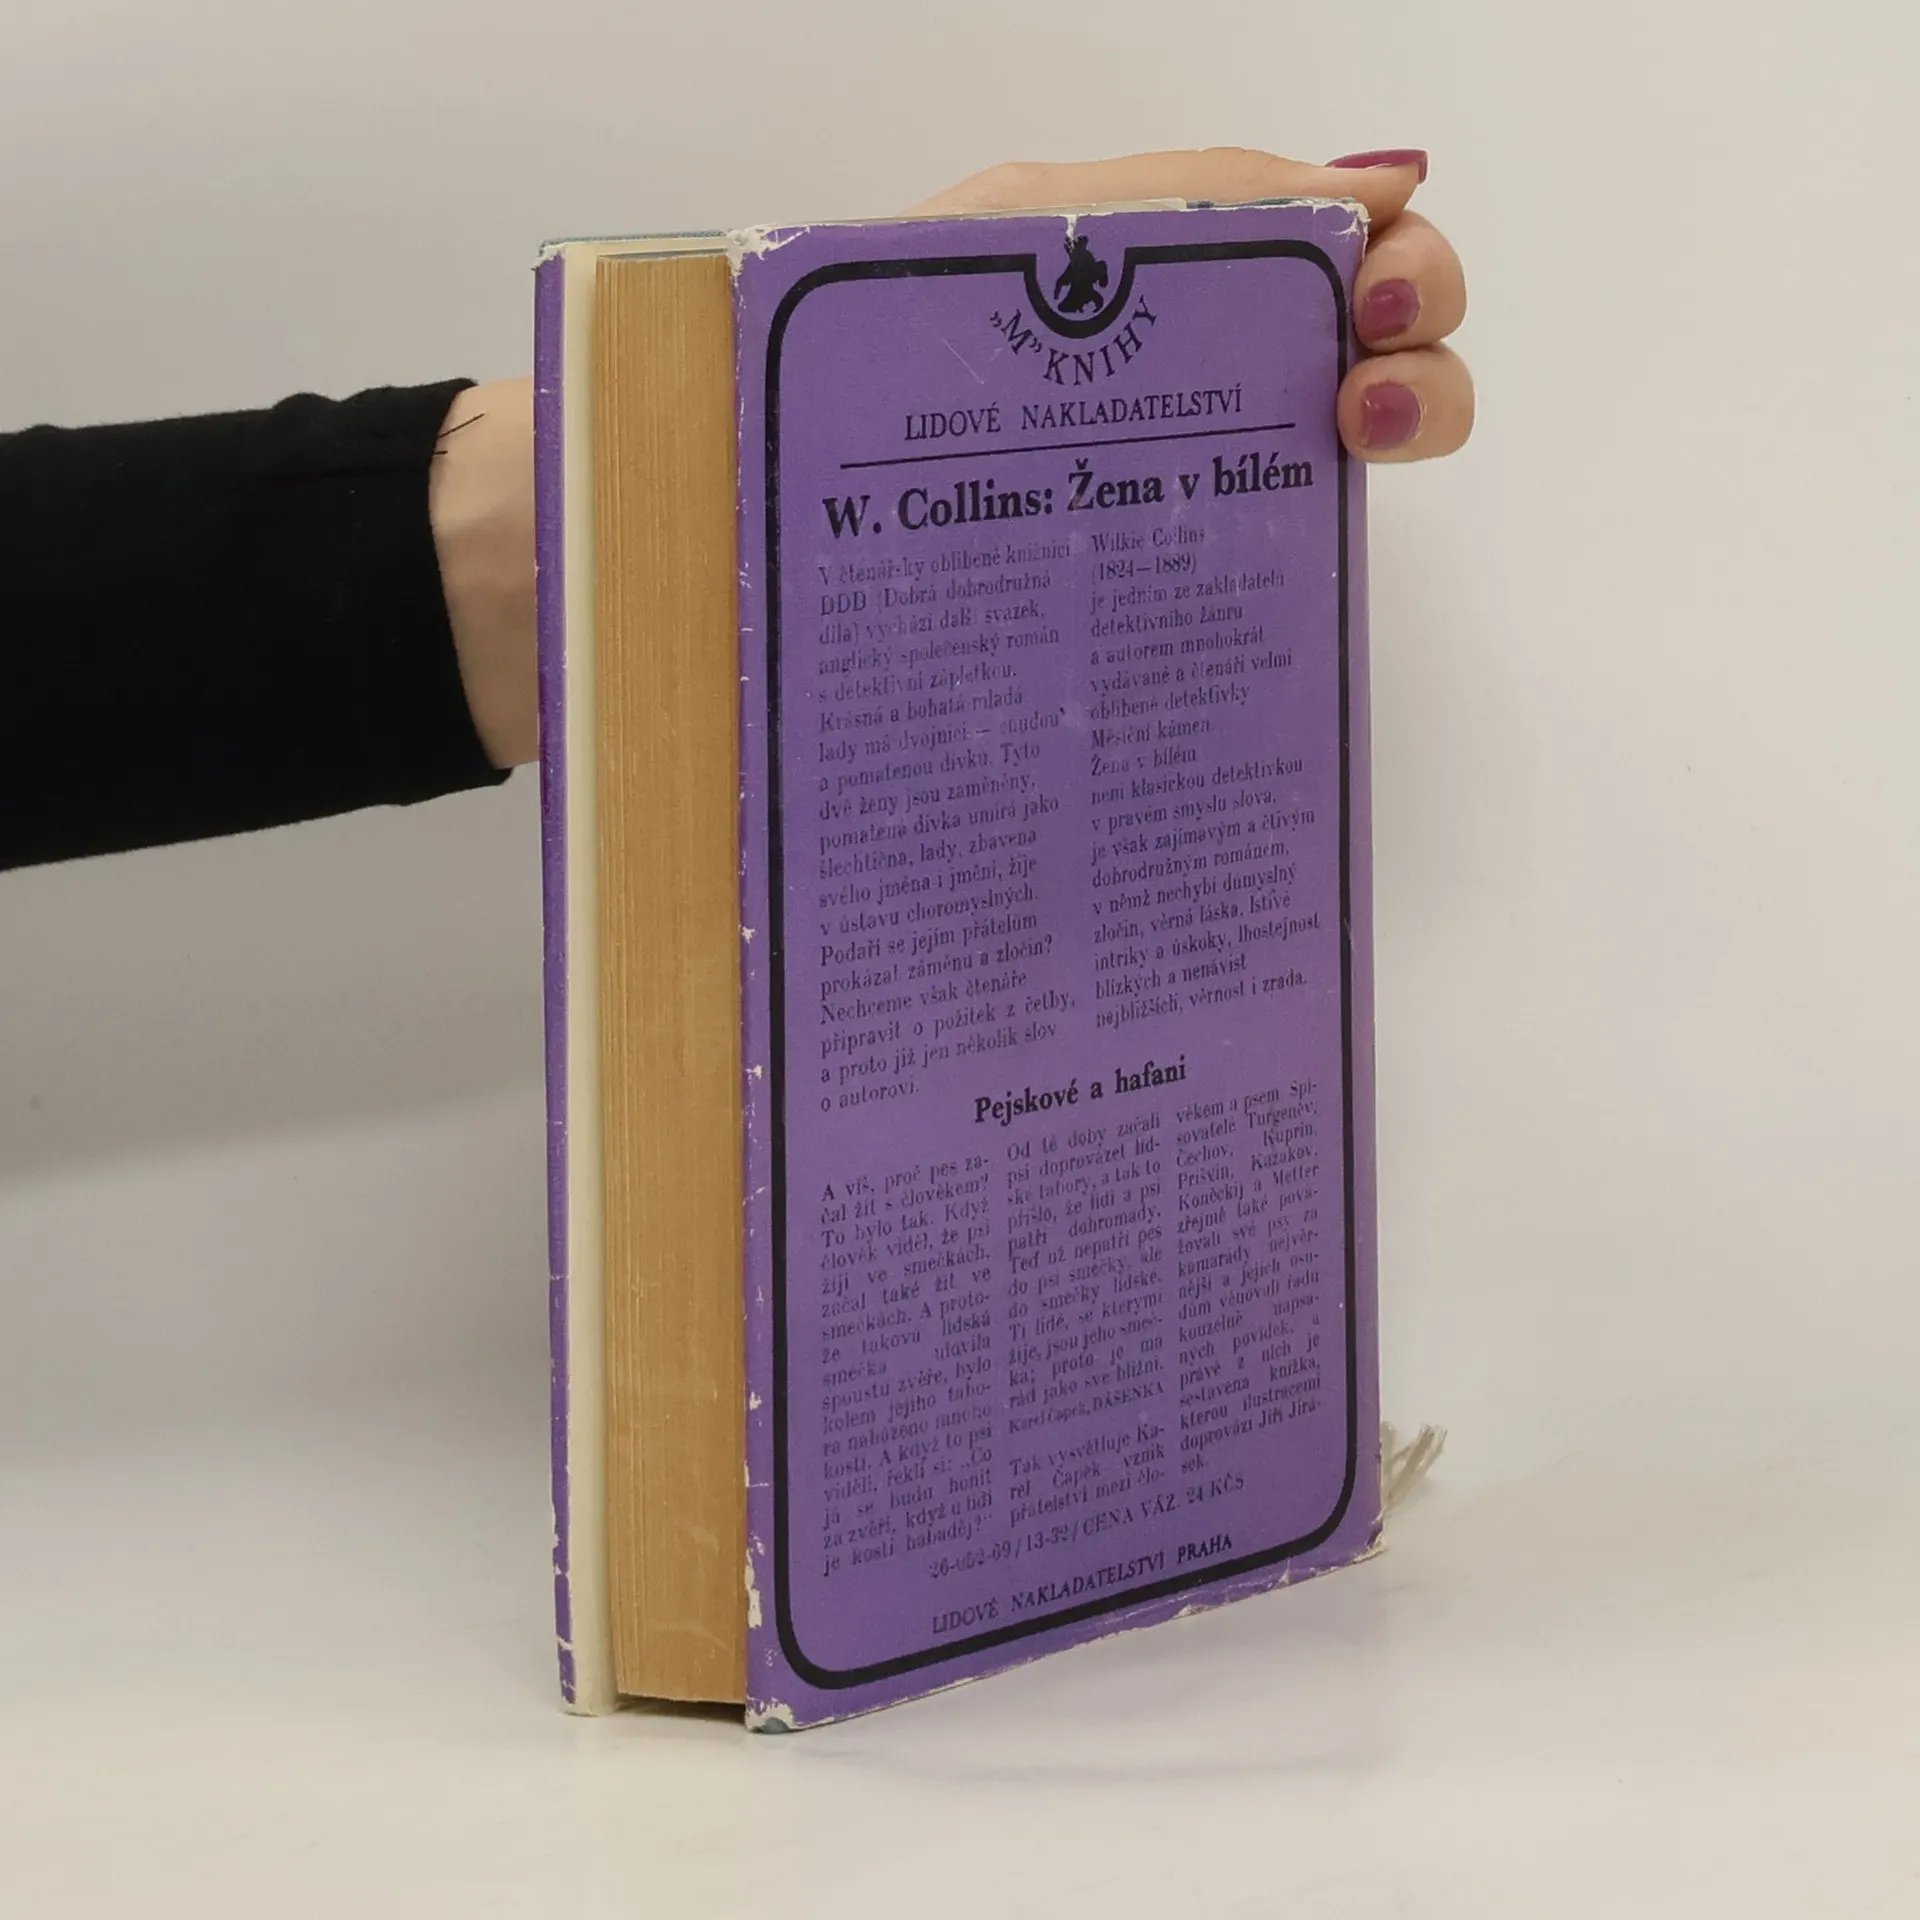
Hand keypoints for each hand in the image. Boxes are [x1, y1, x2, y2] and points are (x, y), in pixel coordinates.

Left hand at [443, 149, 1468, 768]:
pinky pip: (1197, 566)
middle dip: (1398, 320)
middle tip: (1375, 390)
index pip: (1244, 207)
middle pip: (1295, 317)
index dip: (1360, 222)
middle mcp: (1077, 369)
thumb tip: (1324, 181)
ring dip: (1368, 418)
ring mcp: (1079, 487)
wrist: (581, 580)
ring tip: (1359, 450)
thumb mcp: (852, 287)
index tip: (1382, 287)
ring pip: (1270, 439)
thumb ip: (1059, 228)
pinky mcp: (1056, 597)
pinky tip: (1296, 586)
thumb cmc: (688, 422)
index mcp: (1029, 266)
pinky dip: (1275, 559)